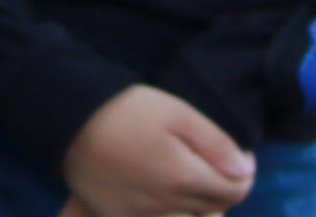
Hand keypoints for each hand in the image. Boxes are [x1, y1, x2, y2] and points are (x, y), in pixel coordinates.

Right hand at [57, 85, 252, 216]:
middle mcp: (166, 205)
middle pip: (215, 207)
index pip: (236, 191)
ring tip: (182, 168)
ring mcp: (142, 216)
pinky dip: (167, 207)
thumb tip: (245, 171)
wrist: (69, 121)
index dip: (243, 172)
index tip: (236, 154)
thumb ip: (216, 143)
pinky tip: (155, 181)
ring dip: (195, 198)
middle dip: (221, 185)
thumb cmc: (126, 110)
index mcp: (183, 177)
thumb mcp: (176, 112)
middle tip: (209, 158)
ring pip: (188, 216)